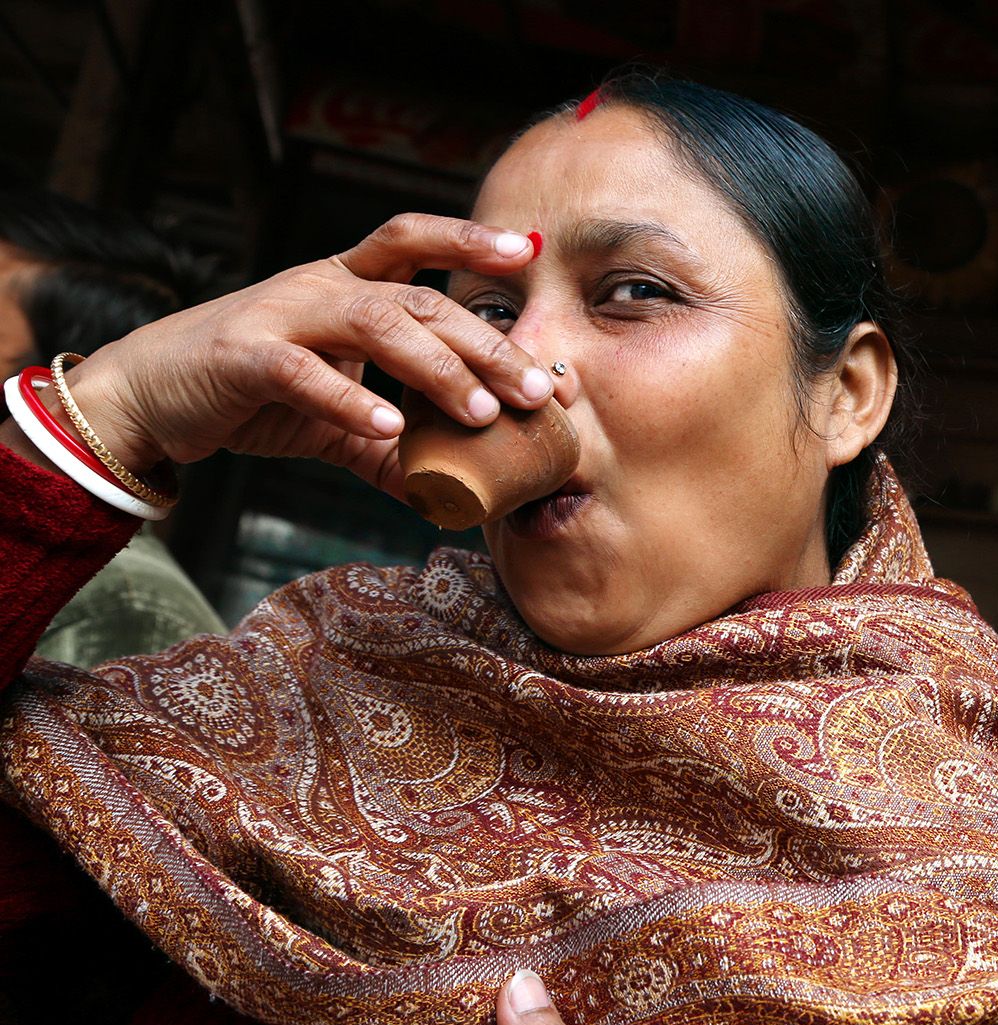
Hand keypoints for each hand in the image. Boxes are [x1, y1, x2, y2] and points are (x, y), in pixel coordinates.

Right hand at [57, 214, 553, 499]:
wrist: (148, 397)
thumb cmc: (251, 394)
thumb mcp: (336, 420)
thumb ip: (391, 447)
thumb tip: (453, 496)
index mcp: (345, 283)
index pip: (411, 241)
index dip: (467, 239)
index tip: (526, 255)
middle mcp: (319, 286)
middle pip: (417, 299)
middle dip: (483, 343)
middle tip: (535, 389)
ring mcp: (280, 314)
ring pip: (374, 323)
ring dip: (436, 368)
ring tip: (480, 412)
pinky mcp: (242, 356)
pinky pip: (305, 373)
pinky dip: (351, 398)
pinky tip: (391, 424)